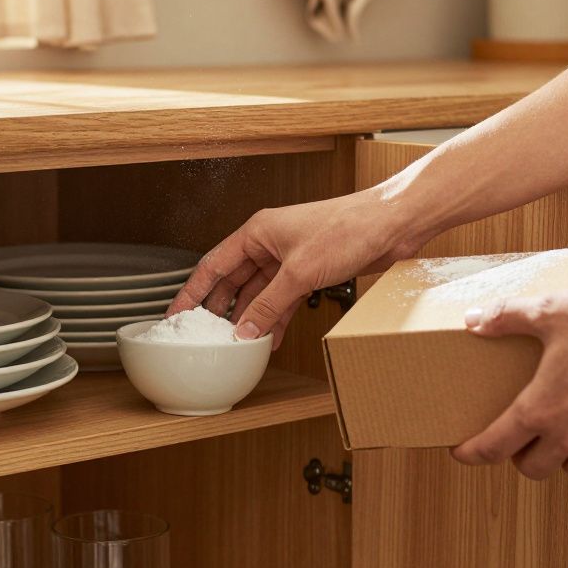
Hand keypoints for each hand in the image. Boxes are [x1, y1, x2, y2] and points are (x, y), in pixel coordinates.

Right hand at [168, 188, 424, 347]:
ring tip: (236, 342)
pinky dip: (275, 317)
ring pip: (260, 292)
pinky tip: (269, 337)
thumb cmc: (348, 228)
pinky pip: (284, 299)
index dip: (193, 291)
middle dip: (220, 309)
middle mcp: (271, 243)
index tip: (178, 313)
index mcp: (258, 233)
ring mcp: (291, 258)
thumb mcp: (299, 272)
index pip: (213, 265)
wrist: (390, 225)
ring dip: (250, 317)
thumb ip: (269, 304)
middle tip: (205, 334)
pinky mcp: (311, 271)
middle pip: (234, 281)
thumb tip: (245, 328)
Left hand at [451, 286, 567, 478]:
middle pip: (533, 468)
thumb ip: (506, 317)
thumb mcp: (551, 310)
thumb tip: (472, 320)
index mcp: (541, 410)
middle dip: (518, 456)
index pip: (494, 447)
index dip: (471, 452)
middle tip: (516, 435)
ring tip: (561, 429)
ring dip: (561, 455)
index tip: (460, 452)